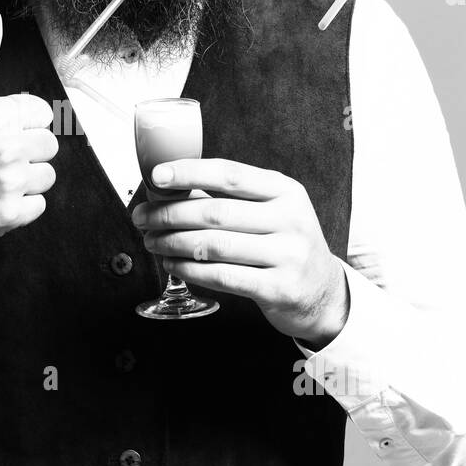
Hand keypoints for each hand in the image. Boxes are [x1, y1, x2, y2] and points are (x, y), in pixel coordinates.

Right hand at [0, 6, 57, 259]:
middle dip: (25, 147)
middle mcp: (8, 149)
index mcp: (0, 115)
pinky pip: (37, 206)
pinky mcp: (6, 216)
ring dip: (26, 176)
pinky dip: (21, 204)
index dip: (21, 120)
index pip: (42, 113)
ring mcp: (8, 185)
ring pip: (46, 176)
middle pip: (48, 145)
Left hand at [130, 158, 349, 347]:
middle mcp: (291, 220)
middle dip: (169, 214)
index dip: (190, 173)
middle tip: (142, 217)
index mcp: (286, 191)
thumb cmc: (284, 244)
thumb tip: (170, 186)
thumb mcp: (272, 211)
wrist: (323, 292)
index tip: (156, 176)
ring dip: (173, 243)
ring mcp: (288, 256)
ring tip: (152, 241)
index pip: (231, 175)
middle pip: (216, 212)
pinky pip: (222, 277)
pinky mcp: (279, 289)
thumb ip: (232, 197)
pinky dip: (189, 270)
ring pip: (214, 246)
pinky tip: (173, 264)